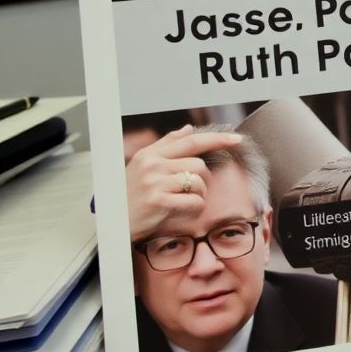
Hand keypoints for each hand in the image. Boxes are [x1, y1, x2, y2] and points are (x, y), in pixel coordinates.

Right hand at [126, 125, 242, 241]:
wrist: (113, 223)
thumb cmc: (130, 195)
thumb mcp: (142, 165)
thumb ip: (166, 146)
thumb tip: (189, 129)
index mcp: (150, 154)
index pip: (191, 141)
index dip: (217, 139)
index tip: (236, 139)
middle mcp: (153, 165)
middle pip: (199, 165)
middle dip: (203, 181)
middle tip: (191, 192)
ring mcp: (155, 182)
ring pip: (199, 183)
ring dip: (199, 196)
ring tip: (183, 203)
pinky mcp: (159, 201)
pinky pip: (195, 202)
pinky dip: (194, 210)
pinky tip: (181, 213)